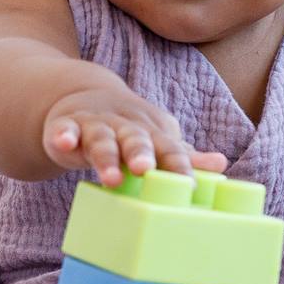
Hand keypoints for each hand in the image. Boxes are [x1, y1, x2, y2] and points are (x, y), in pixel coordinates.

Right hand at [43, 87, 227, 186]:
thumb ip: (183, 155)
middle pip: (136, 139)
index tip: (188, 185)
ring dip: (106, 156)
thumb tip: (221, 165)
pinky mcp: (66, 126)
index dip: (178, 165)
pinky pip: (64, 130)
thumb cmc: (129, 130)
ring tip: (110, 177)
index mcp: (152, 132)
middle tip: (145, 169)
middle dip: (141, 153)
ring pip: (101, 139)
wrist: (86, 98)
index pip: (169, 149)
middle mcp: (126, 127)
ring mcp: (95, 125)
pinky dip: (63, 135)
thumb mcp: (156, 139)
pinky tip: (62, 142)